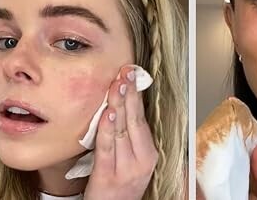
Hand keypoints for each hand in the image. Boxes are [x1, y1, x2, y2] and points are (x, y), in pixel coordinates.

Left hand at [84, 66, 157, 199]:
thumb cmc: (120, 182)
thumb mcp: (132, 158)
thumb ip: (129, 133)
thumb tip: (124, 99)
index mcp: (149, 153)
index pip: (142, 118)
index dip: (137, 94)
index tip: (132, 74)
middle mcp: (142, 160)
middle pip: (135, 121)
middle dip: (129, 94)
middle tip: (125, 73)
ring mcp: (126, 169)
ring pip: (122, 131)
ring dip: (119, 105)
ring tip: (117, 86)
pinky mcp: (107, 178)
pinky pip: (107, 148)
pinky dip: (107, 129)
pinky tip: (107, 114)